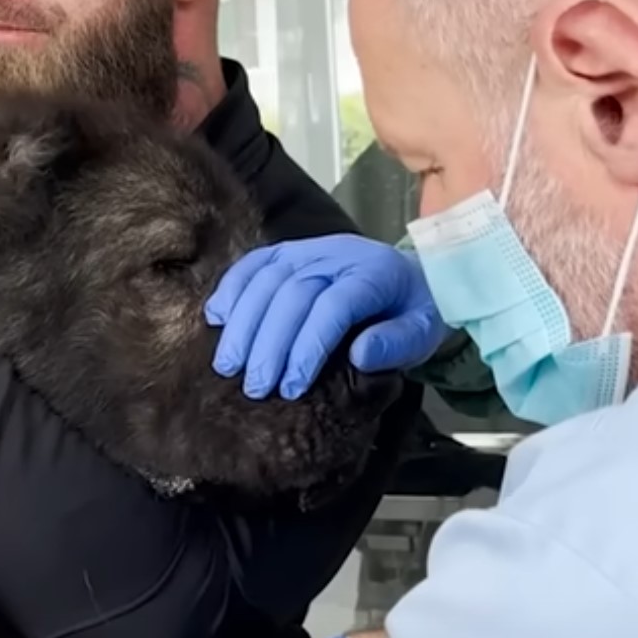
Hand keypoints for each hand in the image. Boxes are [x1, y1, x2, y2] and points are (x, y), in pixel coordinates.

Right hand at [206, 234, 446, 398]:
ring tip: (228, 365)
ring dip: (242, 323)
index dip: (308, 347)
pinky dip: (230, 289)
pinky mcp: (287, 252)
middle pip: (292, 294)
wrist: (407, 279)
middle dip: (268, 344)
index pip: (333, 306)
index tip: (291, 387)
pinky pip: (252, 264)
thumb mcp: (422, 333)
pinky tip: (215, 319)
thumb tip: (360, 355)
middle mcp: (337, 255)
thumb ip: (397, 344)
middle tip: (254, 387)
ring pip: (266, 279)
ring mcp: (308, 249)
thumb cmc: (411, 313)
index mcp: (374, 274)